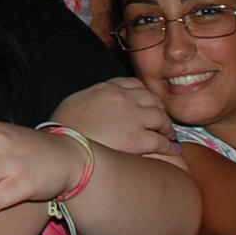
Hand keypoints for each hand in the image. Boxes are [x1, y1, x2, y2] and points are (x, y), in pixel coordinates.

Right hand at [49, 78, 176, 155]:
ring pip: (161, 117)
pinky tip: (172, 150)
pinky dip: (169, 145)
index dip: (143, 95)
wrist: (64, 146)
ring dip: (167, 127)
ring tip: (168, 135)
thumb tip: (94, 103)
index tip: (146, 104)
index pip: (133, 84)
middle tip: (162, 121)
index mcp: (106, 88)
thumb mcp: (74, 103)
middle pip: (152, 99)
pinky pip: (161, 140)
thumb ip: (90, 98)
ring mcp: (133, 117)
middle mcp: (123, 98)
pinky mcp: (138, 138)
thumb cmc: (62, 128)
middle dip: (159, 110)